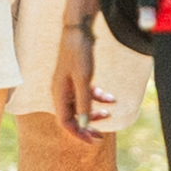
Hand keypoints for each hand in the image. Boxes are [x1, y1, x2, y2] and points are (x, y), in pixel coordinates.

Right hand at [51, 12, 107, 140]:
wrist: (79, 29)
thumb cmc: (78, 53)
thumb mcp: (83, 80)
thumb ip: (83, 102)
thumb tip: (83, 125)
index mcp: (58, 94)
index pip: (65, 122)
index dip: (79, 133)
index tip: (94, 141)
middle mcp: (61, 92)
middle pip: (73, 117)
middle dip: (87, 126)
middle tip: (102, 136)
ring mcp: (69, 85)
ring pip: (81, 106)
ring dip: (94, 112)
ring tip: (109, 114)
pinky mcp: (78, 78)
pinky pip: (87, 94)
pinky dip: (99, 98)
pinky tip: (111, 99)